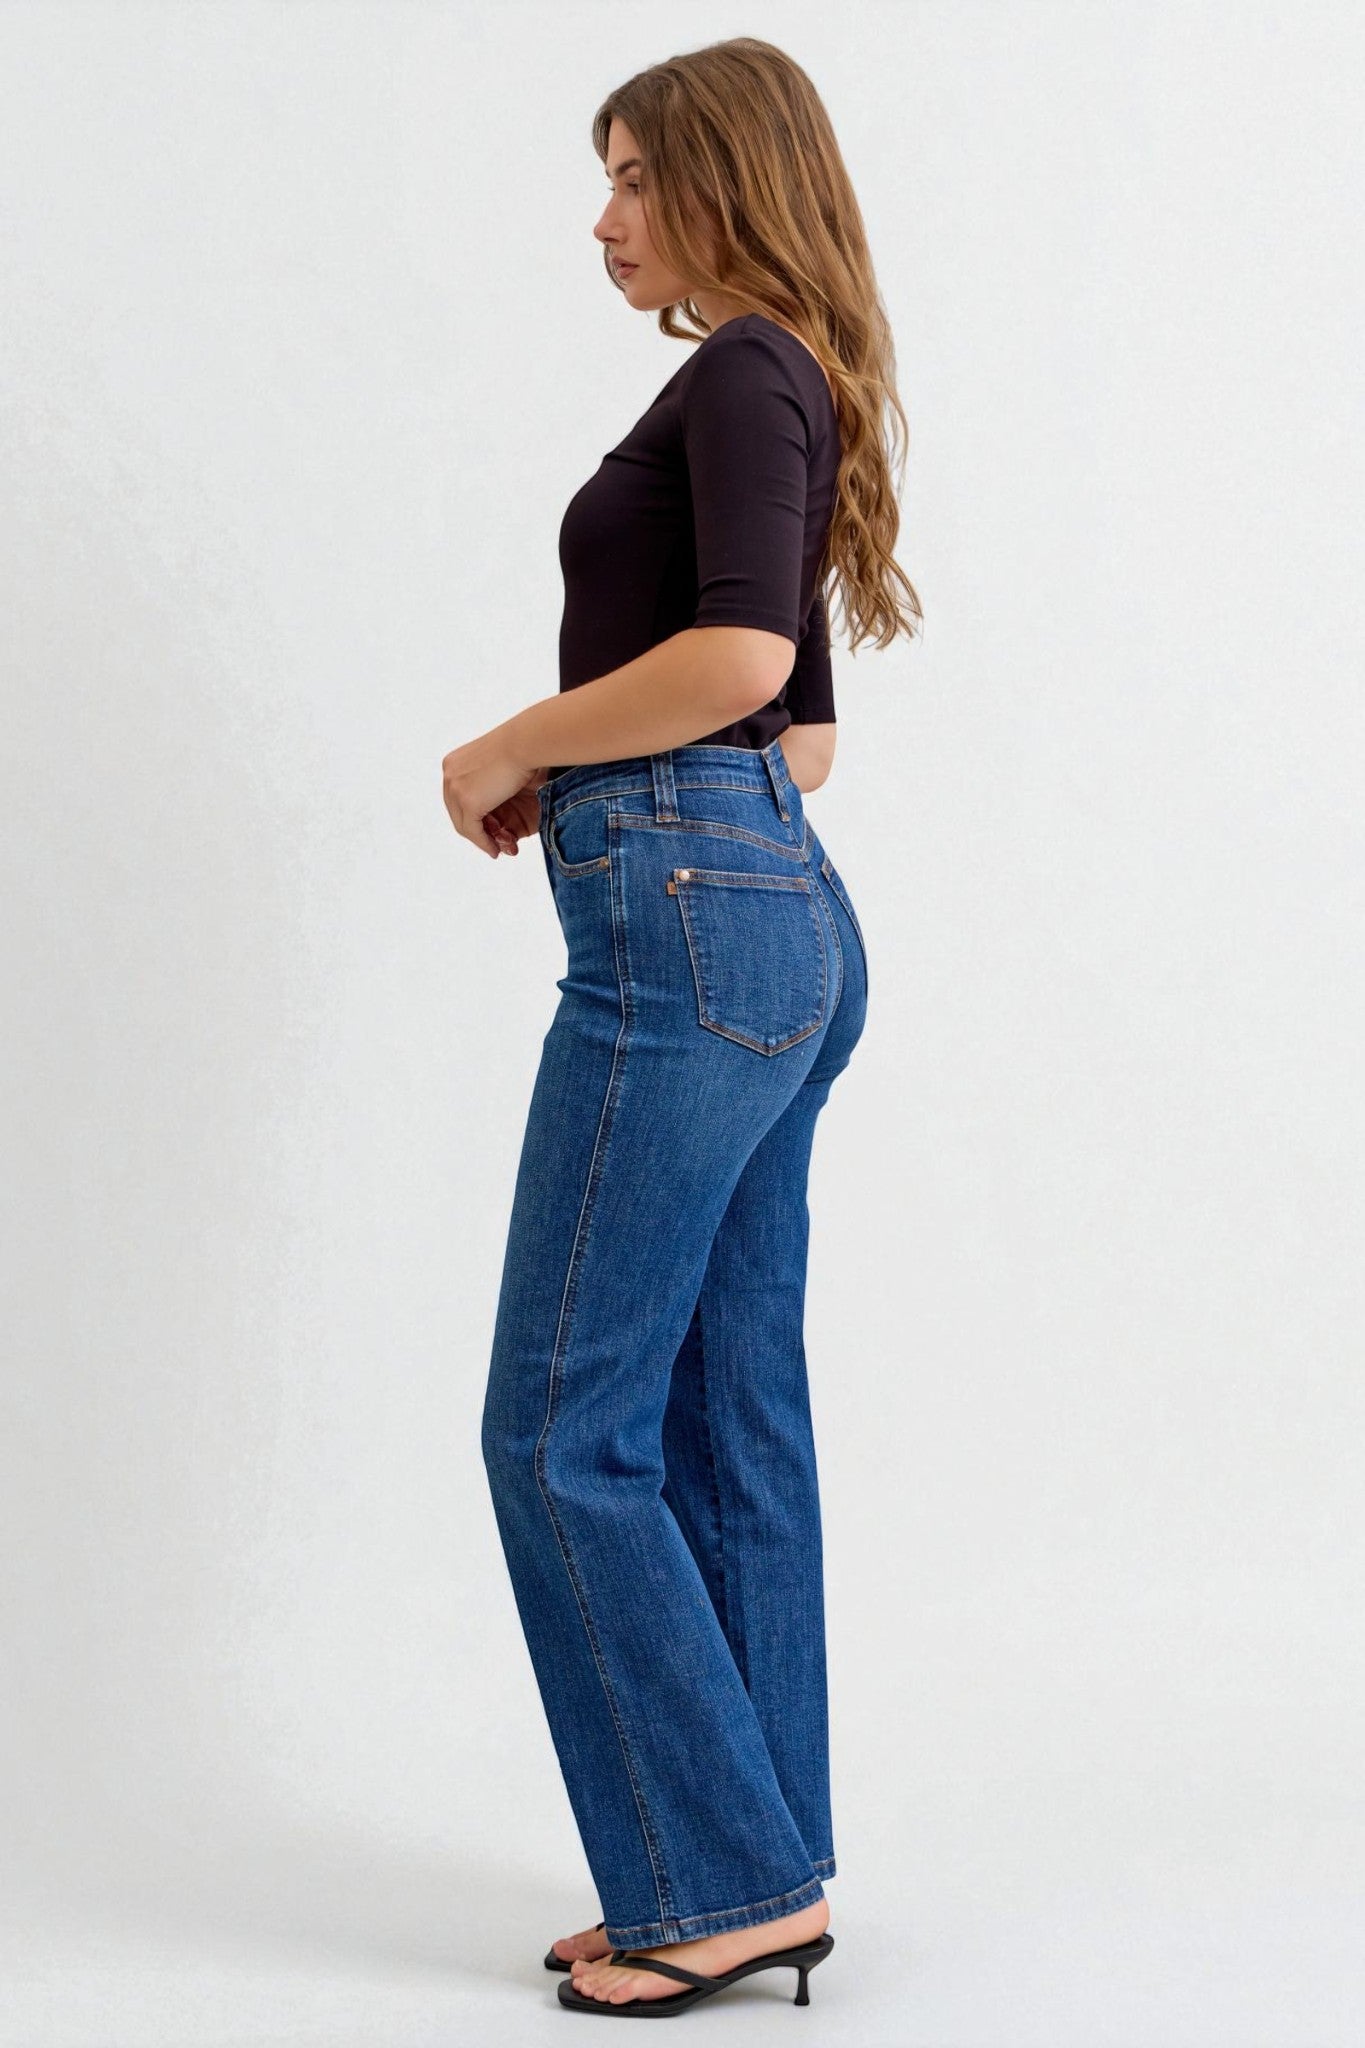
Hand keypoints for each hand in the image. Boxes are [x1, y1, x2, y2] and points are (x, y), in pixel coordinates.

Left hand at [441, 727, 545, 857]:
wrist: (526, 743)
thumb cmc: (522, 747)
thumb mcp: (497, 763)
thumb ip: (488, 779)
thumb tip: (492, 796)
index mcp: (453, 764)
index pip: (457, 798)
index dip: (472, 815)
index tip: (488, 827)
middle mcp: (449, 775)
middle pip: (457, 812)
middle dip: (474, 830)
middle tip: (490, 843)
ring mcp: (455, 789)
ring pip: (463, 824)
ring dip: (479, 840)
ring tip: (494, 849)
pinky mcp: (468, 802)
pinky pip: (473, 831)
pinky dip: (484, 843)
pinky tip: (495, 850)